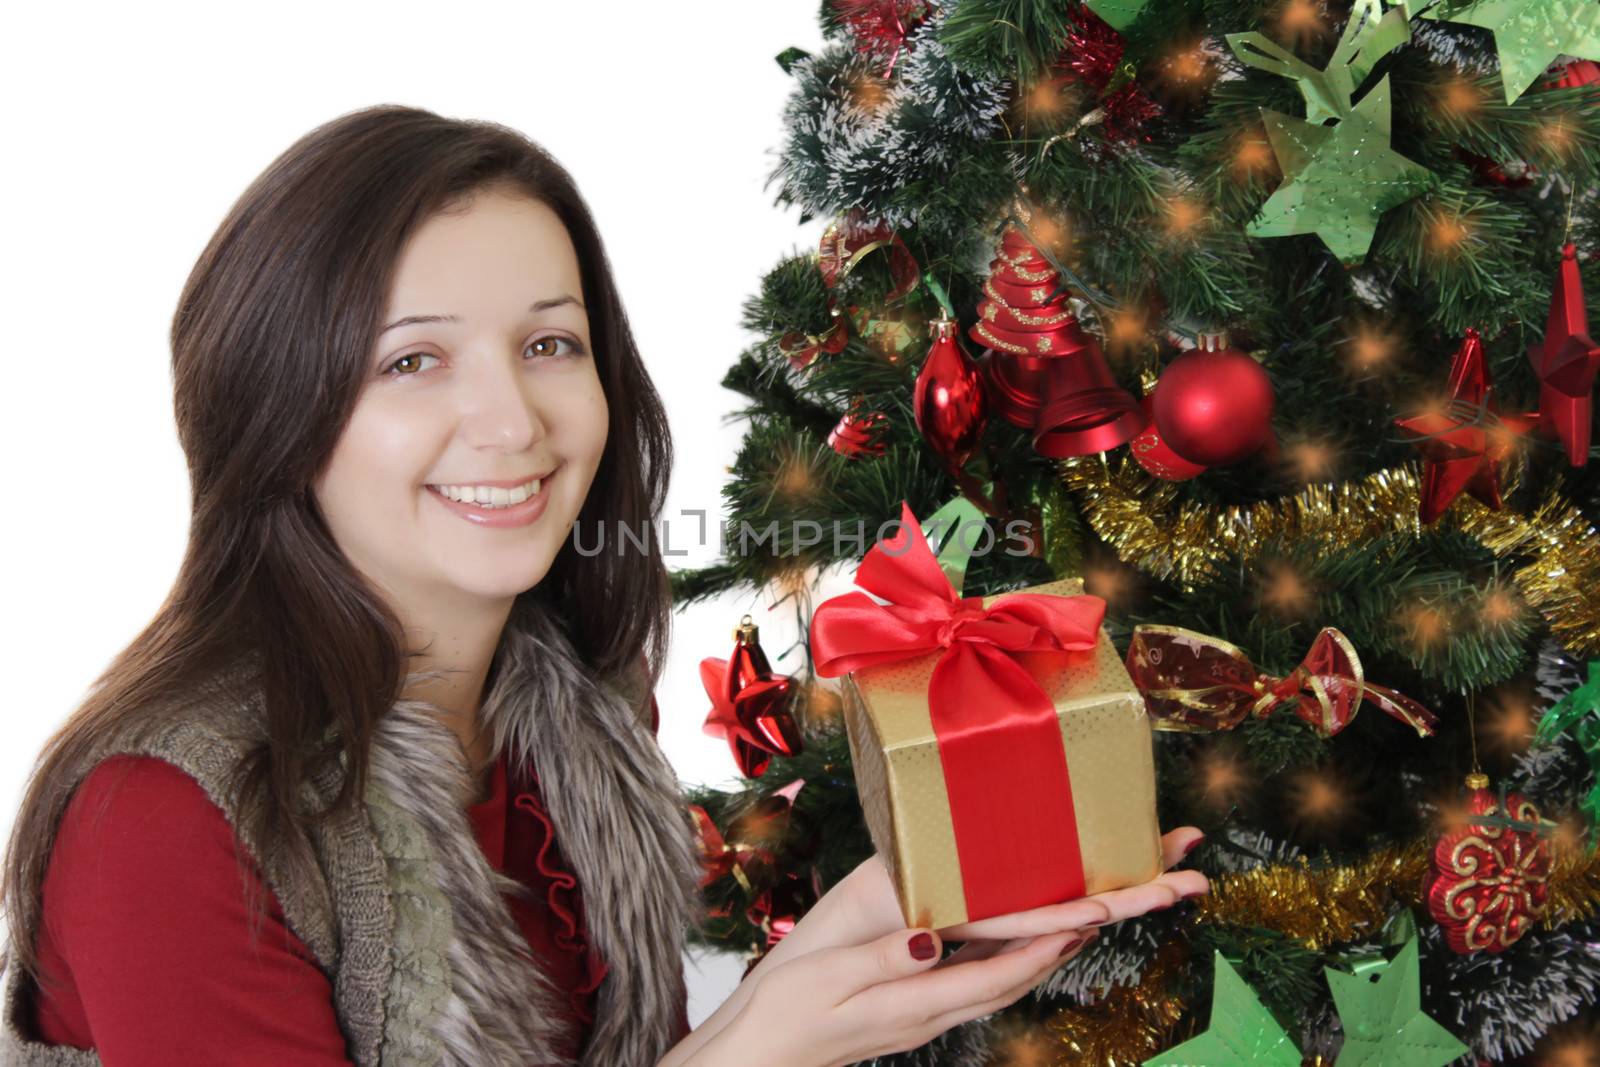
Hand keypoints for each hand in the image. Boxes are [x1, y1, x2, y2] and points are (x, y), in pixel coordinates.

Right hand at [706, 828, 1206, 1066]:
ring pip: (1028, 960)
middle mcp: (948, 999)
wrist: (754, 1058)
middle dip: (1114, 912)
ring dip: (1084, 920)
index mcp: (928, 995)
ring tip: (1136, 887)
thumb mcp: (831, 983)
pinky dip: (1036, 936)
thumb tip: (931, 937)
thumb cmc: (786, 1017)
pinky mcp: (924, 995)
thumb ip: (885, 962)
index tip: (1120, 898)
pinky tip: (1046, 918)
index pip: (1017, 960)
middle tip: (1180, 879)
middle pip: (1045, 955)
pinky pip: (996, 964)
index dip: (1067, 926)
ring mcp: (939, 1000)